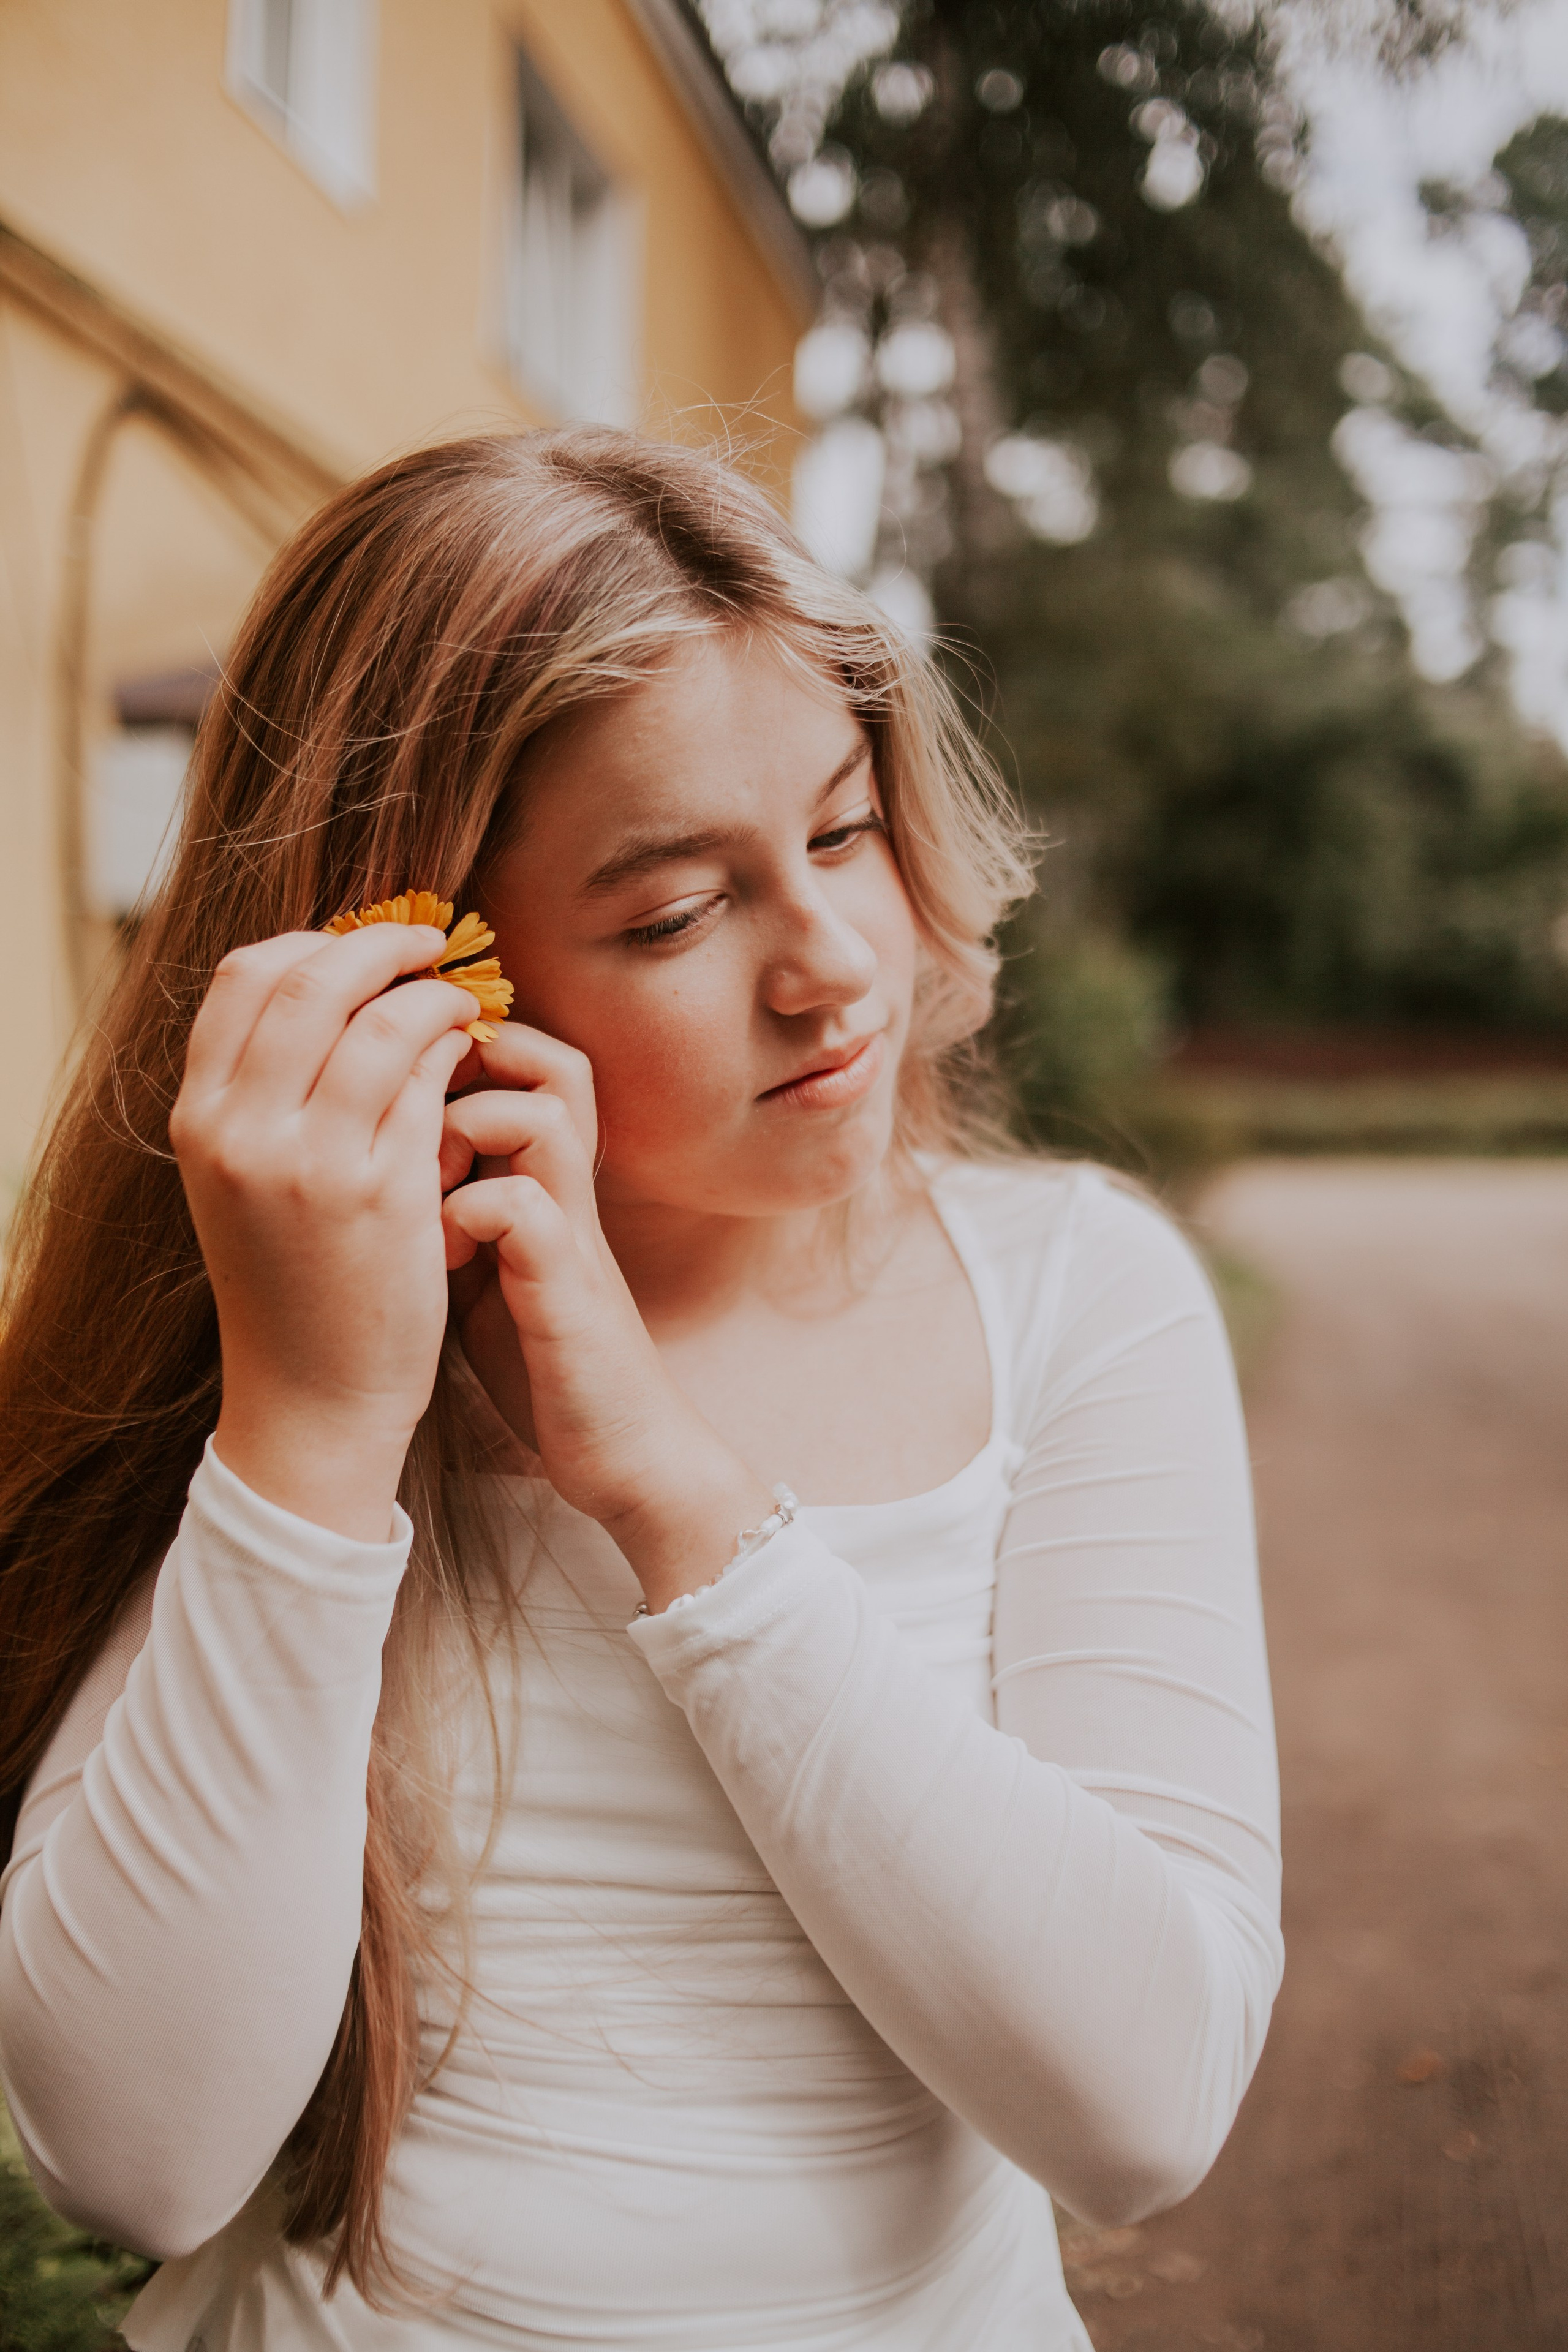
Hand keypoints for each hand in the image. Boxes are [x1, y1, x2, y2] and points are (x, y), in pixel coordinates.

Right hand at [170, 924, 482, 1538]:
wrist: (311, 1396)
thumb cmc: (290, 1282)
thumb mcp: (239, 1178)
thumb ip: (260, 1088)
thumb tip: (322, 985)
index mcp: (199, 1119)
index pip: (244, 976)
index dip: (314, 941)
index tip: (364, 944)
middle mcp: (242, 1132)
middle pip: (313, 981)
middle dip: (382, 947)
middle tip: (431, 945)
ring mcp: (312, 1163)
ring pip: (382, 1022)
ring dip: (432, 996)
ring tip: (460, 1004)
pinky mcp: (384, 1195)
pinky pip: (428, 1085)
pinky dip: (453, 1052)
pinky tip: (469, 1057)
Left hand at [441, 1027, 771, 1606]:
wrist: (622, 1451)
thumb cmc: (544, 1359)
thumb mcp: (483, 1263)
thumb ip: (449, 1205)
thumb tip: (371, 1153)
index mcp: (545, 1179)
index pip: (527, 1062)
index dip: (463, 1046)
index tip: (403, 1087)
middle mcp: (568, 1192)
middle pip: (552, 1062)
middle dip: (474, 1063)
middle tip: (412, 1114)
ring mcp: (574, 1236)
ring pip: (543, 1116)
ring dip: (467, 1130)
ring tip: (422, 1183)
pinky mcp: (568, 1290)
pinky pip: (523, 1208)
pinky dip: (468, 1213)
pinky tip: (437, 1255)